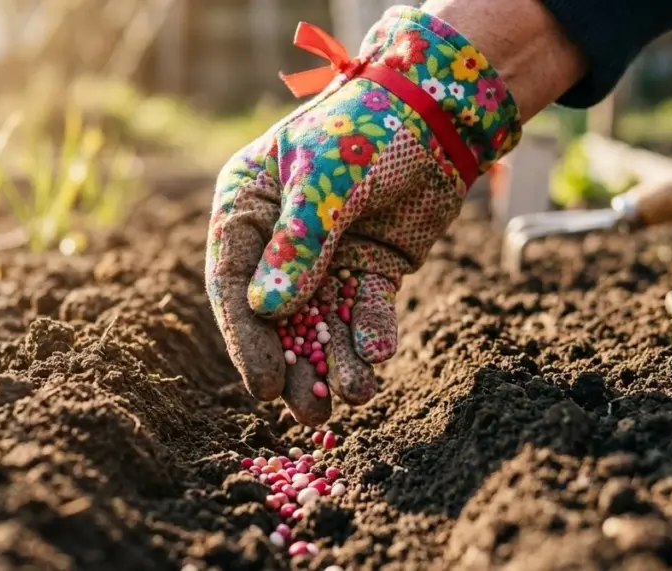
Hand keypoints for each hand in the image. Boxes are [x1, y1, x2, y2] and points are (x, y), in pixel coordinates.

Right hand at [205, 6, 520, 424]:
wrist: (439, 113)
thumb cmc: (366, 128)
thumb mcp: (325, 177)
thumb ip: (300, 242)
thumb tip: (269, 309)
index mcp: (246, 207)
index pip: (232, 281)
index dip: (245, 337)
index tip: (264, 383)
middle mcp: (278, 239)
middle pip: (276, 314)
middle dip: (294, 362)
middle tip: (309, 410)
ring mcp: (325, 258)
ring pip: (322, 321)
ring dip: (336, 360)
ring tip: (356, 394)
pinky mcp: (368, 270)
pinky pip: (364, 311)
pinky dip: (371, 334)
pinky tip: (378, 354)